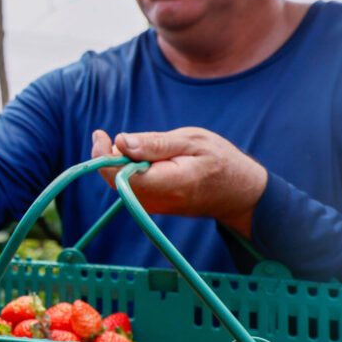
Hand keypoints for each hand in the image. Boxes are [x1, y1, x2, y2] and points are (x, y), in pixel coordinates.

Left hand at [90, 127, 267, 237]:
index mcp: (167, 182)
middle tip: (115, 137)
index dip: (103, 155)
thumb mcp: (192, 141)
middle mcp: (157, 201)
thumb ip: (155, 143)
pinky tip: (143, 159)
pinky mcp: (153, 206)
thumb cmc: (220, 161)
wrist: (239, 192)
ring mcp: (153, 207)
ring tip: (138, 147)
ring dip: (119, 163)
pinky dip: (128, 171)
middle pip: (114, 180)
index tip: (101, 134)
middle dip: (108, 156)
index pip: (119, 175)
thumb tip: (122, 141)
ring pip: (119, 184)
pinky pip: (129, 188)